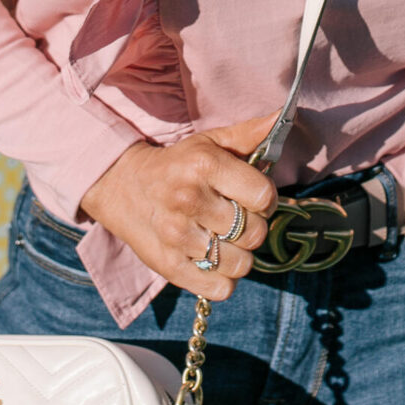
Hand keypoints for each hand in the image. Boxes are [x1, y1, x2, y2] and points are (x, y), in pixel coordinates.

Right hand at [80, 114, 279, 299]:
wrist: (121, 186)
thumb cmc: (176, 164)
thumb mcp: (209, 142)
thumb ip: (248, 134)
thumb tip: (283, 116)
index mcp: (204, 165)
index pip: (264, 196)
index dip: (265, 199)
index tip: (253, 197)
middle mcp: (189, 200)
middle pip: (255, 232)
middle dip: (252, 226)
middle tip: (236, 218)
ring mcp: (177, 236)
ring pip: (241, 264)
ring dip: (239, 255)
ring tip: (224, 240)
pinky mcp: (168, 266)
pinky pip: (219, 289)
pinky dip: (223, 280)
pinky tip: (213, 261)